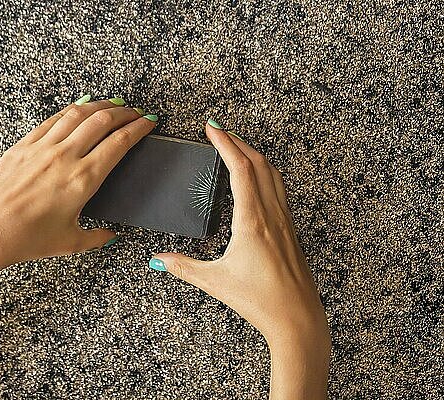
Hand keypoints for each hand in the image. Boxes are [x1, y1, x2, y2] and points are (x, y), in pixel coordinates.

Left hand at [0, 96, 156, 271]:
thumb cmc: (25, 239)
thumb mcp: (70, 242)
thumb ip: (97, 237)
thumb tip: (111, 236)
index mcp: (84, 180)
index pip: (119, 143)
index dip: (138, 128)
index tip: (148, 123)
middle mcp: (65, 157)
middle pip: (103, 121)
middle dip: (125, 112)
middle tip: (136, 112)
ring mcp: (43, 148)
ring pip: (78, 114)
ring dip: (101, 105)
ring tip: (113, 104)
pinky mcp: (23, 145)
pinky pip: (52, 119)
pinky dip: (71, 110)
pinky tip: (79, 108)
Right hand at [149, 121, 329, 398]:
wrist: (298, 319)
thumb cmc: (261, 301)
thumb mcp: (215, 282)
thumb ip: (183, 267)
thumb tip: (158, 260)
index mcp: (252, 221)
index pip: (240, 169)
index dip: (225, 144)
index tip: (213, 128)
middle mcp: (272, 215)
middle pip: (259, 163)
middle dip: (239, 141)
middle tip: (220, 131)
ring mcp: (284, 221)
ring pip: (273, 174)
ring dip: (254, 155)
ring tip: (237, 147)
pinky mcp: (290, 230)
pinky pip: (279, 190)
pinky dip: (266, 173)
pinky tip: (257, 179)